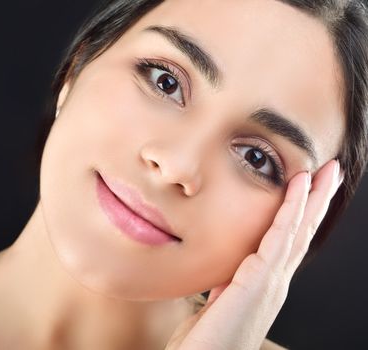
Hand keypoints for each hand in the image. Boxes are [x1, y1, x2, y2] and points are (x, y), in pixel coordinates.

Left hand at [165, 159, 343, 349]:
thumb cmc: (205, 343)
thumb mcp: (217, 305)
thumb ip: (226, 287)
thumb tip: (226, 272)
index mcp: (264, 286)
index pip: (287, 242)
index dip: (300, 213)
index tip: (307, 185)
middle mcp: (274, 284)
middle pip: (301, 234)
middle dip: (317, 201)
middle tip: (331, 171)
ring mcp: (271, 284)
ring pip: (297, 231)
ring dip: (313, 198)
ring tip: (326, 170)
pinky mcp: (259, 283)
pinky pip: (279, 238)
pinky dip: (291, 210)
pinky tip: (299, 187)